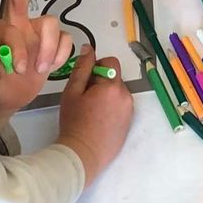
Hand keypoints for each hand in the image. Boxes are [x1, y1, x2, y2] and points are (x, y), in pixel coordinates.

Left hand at [0, 0, 71, 120]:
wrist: (3, 99)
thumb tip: (3, 62)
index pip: (8, 29)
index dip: (16, 47)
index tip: (17, 69)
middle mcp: (15, 26)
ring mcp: (34, 34)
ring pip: (50, 22)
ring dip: (50, 47)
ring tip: (41, 69)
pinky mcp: (50, 45)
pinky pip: (64, 38)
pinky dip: (61, 52)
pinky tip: (51, 67)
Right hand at [57, 48, 133, 183]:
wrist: (83, 154)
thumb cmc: (74, 123)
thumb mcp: (72, 92)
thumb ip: (82, 68)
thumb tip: (89, 48)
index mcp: (112, 86)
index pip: (110, 62)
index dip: (96, 68)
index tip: (85, 82)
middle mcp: (126, 95)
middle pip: (115, 77)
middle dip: (101, 82)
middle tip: (85, 99)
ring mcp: (130, 110)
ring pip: (118, 92)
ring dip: (107, 95)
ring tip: (91, 111)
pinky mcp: (129, 121)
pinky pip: (121, 105)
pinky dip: (112, 107)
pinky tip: (99, 119)